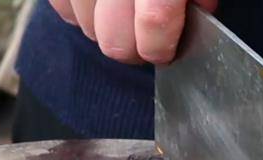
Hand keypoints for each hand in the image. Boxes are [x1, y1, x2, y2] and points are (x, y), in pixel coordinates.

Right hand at [49, 0, 216, 63]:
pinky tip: (99, 4)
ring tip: (123, 14)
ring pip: (86, 27)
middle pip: (114, 39)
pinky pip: (62, 8)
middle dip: (133, 50)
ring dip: (106, 30)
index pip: (154, 23)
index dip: (161, 47)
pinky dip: (79, 13)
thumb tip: (199, 17)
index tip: (166, 51)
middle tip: (147, 40)